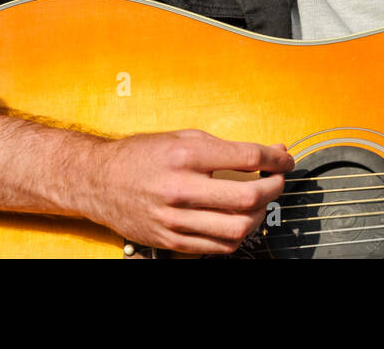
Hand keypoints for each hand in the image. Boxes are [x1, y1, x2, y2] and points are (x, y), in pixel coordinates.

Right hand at [80, 129, 293, 254]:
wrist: (99, 181)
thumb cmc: (142, 156)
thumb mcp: (183, 137)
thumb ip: (226, 147)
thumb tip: (268, 152)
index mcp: (186, 155)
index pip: (247, 158)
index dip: (275, 159)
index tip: (284, 159)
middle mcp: (180, 188)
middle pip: (247, 197)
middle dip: (274, 187)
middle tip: (277, 180)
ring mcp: (175, 219)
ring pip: (237, 227)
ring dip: (259, 215)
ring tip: (260, 203)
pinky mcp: (170, 240)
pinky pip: (217, 246)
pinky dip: (237, 235)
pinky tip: (239, 221)